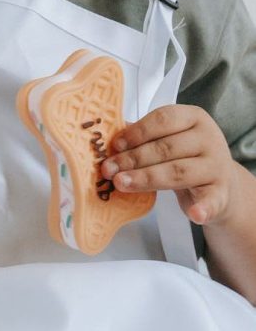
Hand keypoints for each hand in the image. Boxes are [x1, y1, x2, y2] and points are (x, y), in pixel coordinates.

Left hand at [99, 105, 238, 225]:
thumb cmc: (184, 155)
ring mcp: (217, 166)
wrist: (219, 180)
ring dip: (146, 179)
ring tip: (121, 183)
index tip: (115, 145)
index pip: (163, 120)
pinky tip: (193, 213)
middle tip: (109, 169)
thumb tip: (107, 138)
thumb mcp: (167, 138)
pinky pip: (212, 200)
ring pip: (178, 172)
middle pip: (166, 148)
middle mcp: (209, 138)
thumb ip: (143, 136)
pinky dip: (203, 208)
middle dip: (133, 159)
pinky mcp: (222, 192)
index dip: (137, 132)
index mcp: (193, 117)